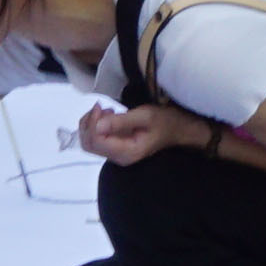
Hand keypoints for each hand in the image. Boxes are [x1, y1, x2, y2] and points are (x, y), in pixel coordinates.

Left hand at [79, 101, 202, 166]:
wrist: (178, 129)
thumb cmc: (165, 121)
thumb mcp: (145, 116)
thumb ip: (121, 122)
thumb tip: (97, 125)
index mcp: (126, 152)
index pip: (96, 141)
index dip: (93, 123)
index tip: (102, 106)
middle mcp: (118, 158)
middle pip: (88, 144)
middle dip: (89, 123)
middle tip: (102, 107)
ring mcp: (116, 154)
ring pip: (89, 142)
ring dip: (91, 123)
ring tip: (106, 110)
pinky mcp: (115, 148)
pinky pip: (96, 139)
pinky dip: (95, 125)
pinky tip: (107, 116)